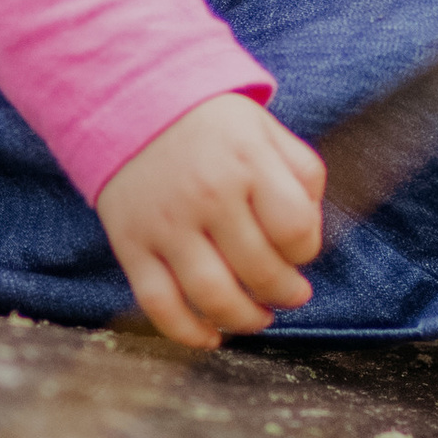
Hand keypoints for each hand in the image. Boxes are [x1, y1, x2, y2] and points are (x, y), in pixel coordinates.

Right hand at [96, 92, 327, 349]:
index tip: (298, 249)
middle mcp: (208, 195)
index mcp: (248, 162)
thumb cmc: (210, 125)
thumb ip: (302, 175)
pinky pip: (159, 304)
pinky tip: (210, 337)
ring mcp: (166, 224)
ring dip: (246, 320)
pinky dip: (188, 333)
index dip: (306, 250)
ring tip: (259, 317)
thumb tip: (308, 234)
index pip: (296, 230)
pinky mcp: (131, 245)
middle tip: (290, 293)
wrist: (129, 101)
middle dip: (286, 292)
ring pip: (214, 297)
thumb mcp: (266, 130)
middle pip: (260, 271)